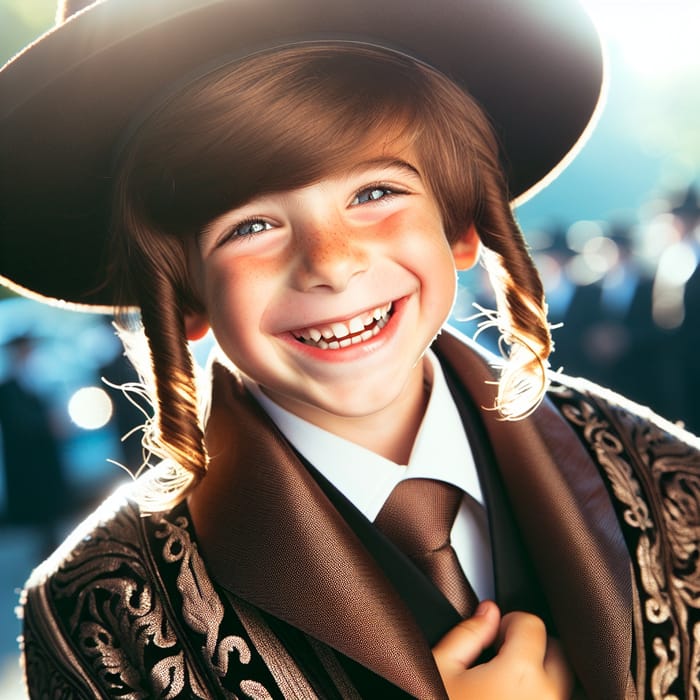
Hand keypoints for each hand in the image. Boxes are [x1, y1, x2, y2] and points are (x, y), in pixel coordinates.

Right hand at [432, 601, 573, 699]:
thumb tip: (488, 613)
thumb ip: (466, 633)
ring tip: (511, 684)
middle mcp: (547, 698)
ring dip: (542, 676)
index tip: (496, 634)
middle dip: (535, 648)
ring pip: (563, 684)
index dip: (511, 623)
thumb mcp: (440, 668)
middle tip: (506, 657)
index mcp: (520, 675)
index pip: (533, 624)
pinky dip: (543, 695)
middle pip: (559, 652)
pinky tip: (516, 698)